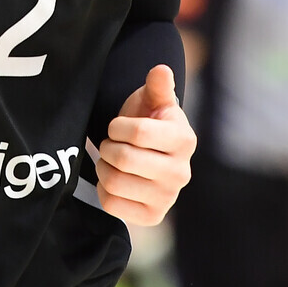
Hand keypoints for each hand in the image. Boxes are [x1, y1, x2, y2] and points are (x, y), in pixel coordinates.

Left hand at [96, 64, 195, 225]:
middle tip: (110, 143)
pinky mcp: (152, 216)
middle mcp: (181, 173)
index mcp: (184, 139)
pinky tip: (115, 179)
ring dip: (103, 167)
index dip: (117, 127)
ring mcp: (168, 197)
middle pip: (124, 159)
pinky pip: (112, 204)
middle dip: (108, 146)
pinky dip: (104, 189)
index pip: (138, 133)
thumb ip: (157, 84)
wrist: (150, 153)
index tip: (117, 126)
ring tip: (111, 160)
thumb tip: (161, 69)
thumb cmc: (149, 120)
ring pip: (115, 182)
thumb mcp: (153, 99)